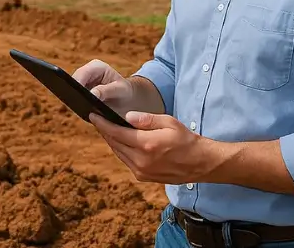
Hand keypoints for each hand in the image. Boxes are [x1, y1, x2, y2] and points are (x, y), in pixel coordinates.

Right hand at [71, 59, 138, 117]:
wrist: (127, 100)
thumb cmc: (125, 92)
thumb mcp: (120, 90)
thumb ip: (106, 91)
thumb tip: (92, 94)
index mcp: (96, 67)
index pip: (82, 73)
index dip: (77, 83)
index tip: (77, 94)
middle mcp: (87, 73)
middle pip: (73, 81)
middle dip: (73, 91)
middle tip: (76, 103)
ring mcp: (82, 83)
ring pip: (71, 90)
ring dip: (73, 98)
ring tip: (78, 107)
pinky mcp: (80, 92)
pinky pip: (74, 97)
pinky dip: (76, 103)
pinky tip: (79, 109)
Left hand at [89, 110, 214, 184]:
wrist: (200, 163)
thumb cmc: (186, 140)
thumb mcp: (169, 122)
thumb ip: (146, 119)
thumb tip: (127, 117)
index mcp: (146, 144)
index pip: (117, 132)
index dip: (103, 124)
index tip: (93, 116)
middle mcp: (141, 160)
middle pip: (115, 143)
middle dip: (105, 131)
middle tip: (98, 120)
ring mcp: (141, 171)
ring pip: (119, 153)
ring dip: (112, 141)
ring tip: (107, 129)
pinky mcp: (143, 176)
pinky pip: (126, 161)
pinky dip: (121, 150)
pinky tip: (121, 142)